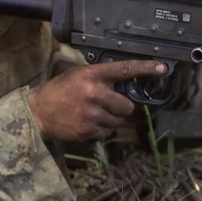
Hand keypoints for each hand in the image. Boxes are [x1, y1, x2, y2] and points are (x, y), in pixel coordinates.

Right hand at [27, 59, 167, 141]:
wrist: (38, 112)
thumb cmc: (61, 91)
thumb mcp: (79, 75)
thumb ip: (102, 78)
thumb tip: (127, 83)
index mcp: (92, 75)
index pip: (124, 69)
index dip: (146, 68)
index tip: (163, 68)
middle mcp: (93, 93)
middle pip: (127, 105)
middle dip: (121, 106)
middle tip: (107, 104)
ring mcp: (91, 114)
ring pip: (119, 120)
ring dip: (111, 119)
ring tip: (93, 113)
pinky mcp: (88, 131)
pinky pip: (107, 132)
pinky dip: (101, 129)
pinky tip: (87, 122)